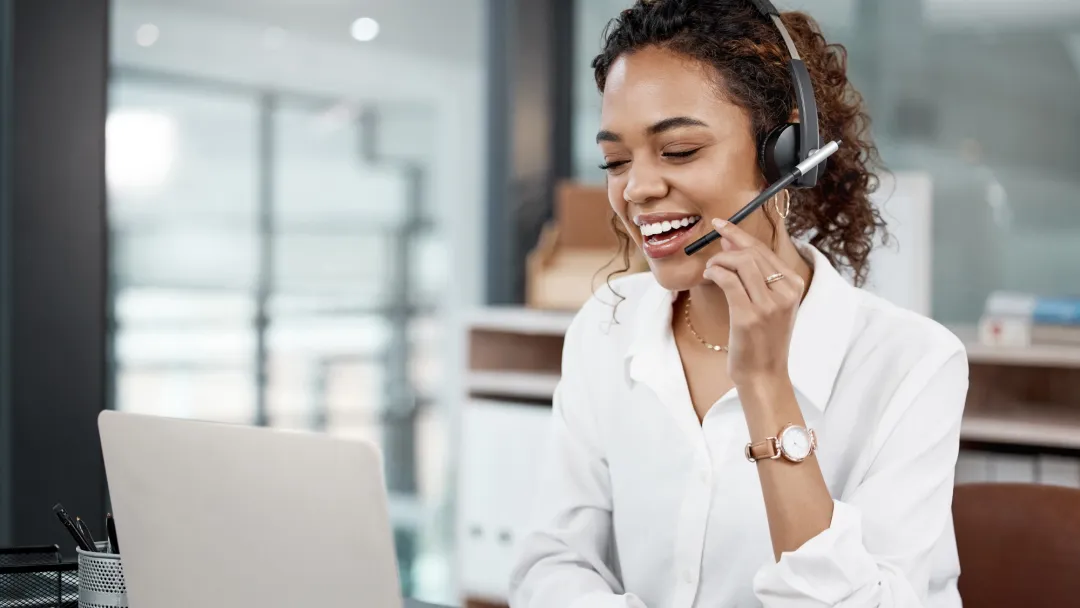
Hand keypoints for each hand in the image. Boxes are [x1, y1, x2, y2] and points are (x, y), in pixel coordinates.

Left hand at [702, 218, 804, 388]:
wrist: (765, 375)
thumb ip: (755, 274)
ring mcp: (769, 305)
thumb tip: (731, 241)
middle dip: (726, 247)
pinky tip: (709, 276)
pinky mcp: (749, 316)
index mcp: (795, 285)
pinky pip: (728, 280)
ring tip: (710, 270)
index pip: (764, 249)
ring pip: (740, 262)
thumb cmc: (763, 339)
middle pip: (751, 253)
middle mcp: (786, 292)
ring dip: (718, 261)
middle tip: (711, 256)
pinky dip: (714, 272)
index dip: (739, 234)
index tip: (720, 224)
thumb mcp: (769, 303)